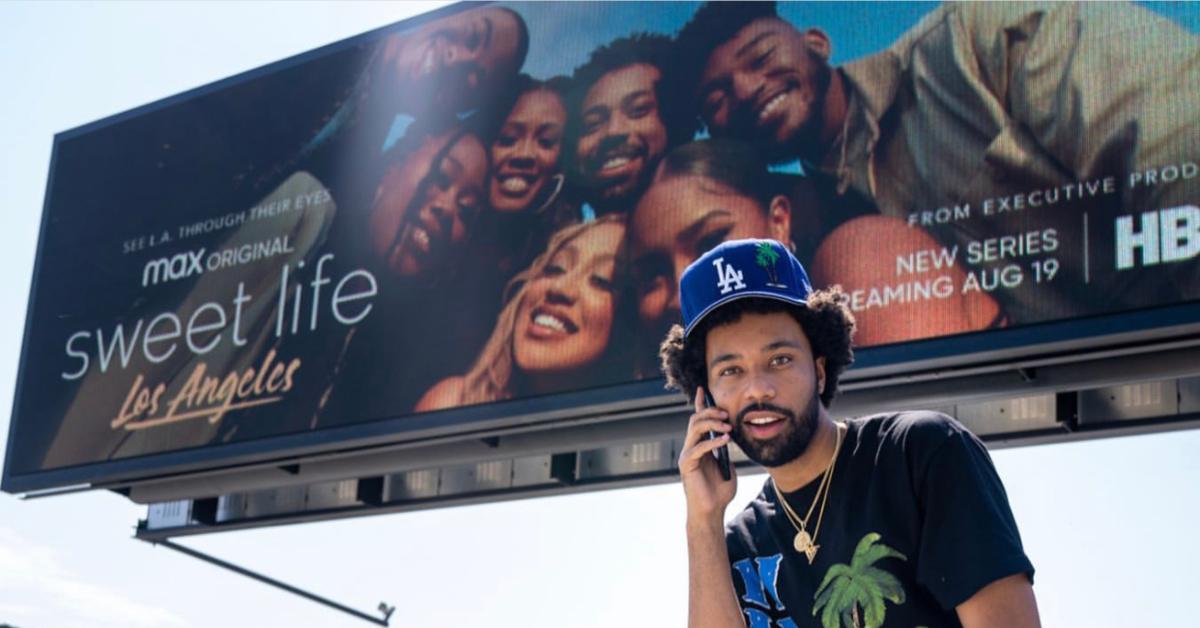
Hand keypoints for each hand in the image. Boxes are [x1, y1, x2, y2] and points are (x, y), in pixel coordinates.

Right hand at [678, 387, 737, 522]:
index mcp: (700, 445)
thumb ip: (726, 450)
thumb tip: (731, 435)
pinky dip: (713, 441)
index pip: (698, 419)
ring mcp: (687, 455)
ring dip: (712, 423)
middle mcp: (691, 447)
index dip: (700, 403)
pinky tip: (726, 441)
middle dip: (710, 411)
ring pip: (695, 428)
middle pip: (695, 419)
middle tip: (726, 413)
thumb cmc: (720, 491)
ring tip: (728, 425)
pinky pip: (698, 447)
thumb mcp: (727, 465)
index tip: (703, 388)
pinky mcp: (687, 464)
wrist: (712, 510)